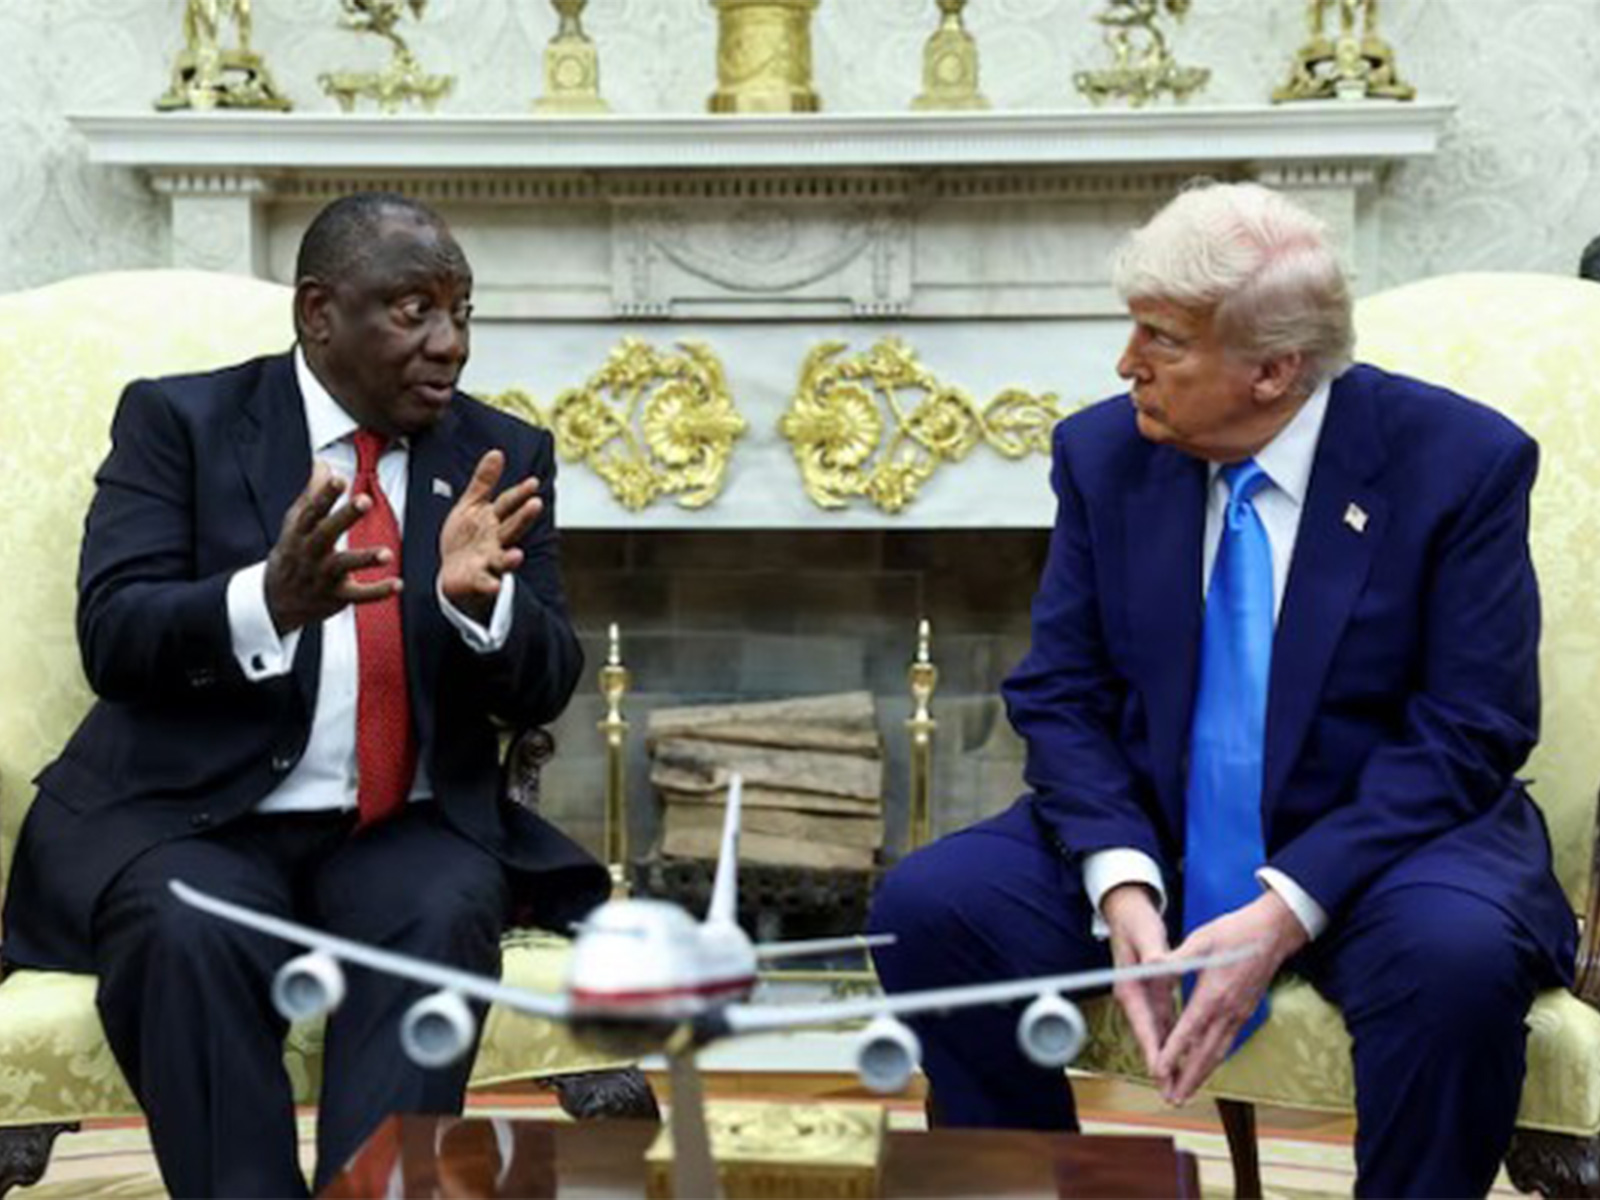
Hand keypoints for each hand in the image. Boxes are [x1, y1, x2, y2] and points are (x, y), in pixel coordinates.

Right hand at [264, 461, 399, 634]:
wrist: (275, 600)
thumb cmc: (293, 552)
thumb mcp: (296, 523)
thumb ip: (312, 493)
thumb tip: (323, 463)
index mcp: (301, 532)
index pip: (312, 510)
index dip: (324, 494)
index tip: (338, 479)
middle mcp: (311, 552)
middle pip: (327, 532)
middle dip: (345, 516)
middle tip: (365, 500)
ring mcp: (323, 576)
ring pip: (344, 565)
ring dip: (365, 558)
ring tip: (387, 554)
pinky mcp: (337, 596)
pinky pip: (359, 595)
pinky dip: (378, 591)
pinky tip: (398, 584)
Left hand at [438, 450, 542, 624]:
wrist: (453, 574)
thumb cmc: (466, 538)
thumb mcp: (472, 505)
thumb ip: (484, 482)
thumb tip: (497, 452)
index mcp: (494, 520)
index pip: (508, 504)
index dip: (519, 493)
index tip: (532, 482)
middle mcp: (496, 540)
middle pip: (511, 527)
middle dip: (524, 517)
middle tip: (536, 505)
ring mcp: (489, 561)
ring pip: (503, 558)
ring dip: (511, 558)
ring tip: (517, 556)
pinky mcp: (478, 579)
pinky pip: (485, 582)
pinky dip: (490, 585)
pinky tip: (494, 586)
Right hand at [1102, 883, 1175, 1075]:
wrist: (1127, 911)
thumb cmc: (1135, 921)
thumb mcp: (1144, 933)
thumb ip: (1153, 952)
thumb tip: (1156, 966)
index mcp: (1130, 985)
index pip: (1143, 1023)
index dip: (1153, 1048)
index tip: (1160, 1071)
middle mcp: (1135, 996)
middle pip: (1151, 1036)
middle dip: (1162, 1066)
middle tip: (1172, 1094)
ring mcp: (1143, 997)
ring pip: (1160, 1034)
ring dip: (1169, 1060)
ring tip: (1180, 1086)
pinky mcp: (1154, 994)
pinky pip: (1166, 1023)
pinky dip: (1176, 1042)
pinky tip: (1187, 1057)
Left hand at [1153, 890, 1307, 1105]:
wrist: (1272, 933)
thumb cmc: (1235, 933)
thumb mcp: (1202, 938)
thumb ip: (1177, 958)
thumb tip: (1152, 965)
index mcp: (1213, 994)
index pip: (1189, 1030)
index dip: (1173, 1052)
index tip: (1159, 1071)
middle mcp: (1228, 1010)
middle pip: (1205, 1052)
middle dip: (1188, 1077)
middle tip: (1172, 1099)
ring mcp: (1239, 1014)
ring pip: (1219, 1052)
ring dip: (1202, 1075)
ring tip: (1186, 1093)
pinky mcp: (1245, 1013)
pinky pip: (1227, 1043)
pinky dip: (1214, 1060)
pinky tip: (1205, 1068)